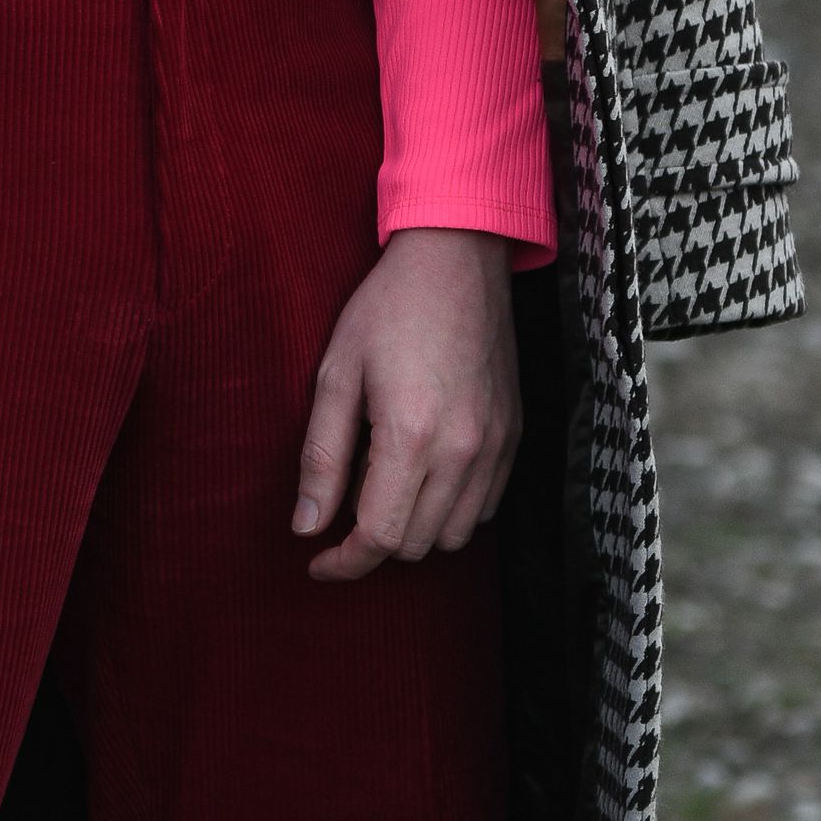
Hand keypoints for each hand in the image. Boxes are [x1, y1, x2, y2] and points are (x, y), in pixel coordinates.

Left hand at [294, 228, 520, 579]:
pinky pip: (484, 508)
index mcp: (410, 435)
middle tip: (342, 507)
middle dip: (371, 543)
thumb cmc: (388, 308)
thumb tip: (307, 527)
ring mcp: (496, 445)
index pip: (379, 537)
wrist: (459, 258)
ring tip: (382, 487)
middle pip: (415, 545)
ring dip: (412, 530)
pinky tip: (422, 476)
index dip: (344, 563)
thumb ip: (321, 458)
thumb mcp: (335, 374)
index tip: (318, 562)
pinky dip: (450, 511)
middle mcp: (462, 450)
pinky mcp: (514, 436)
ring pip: (453, 536)